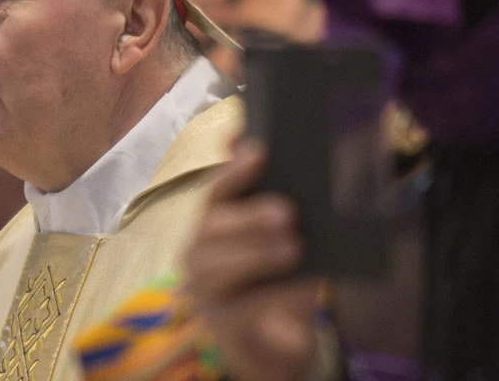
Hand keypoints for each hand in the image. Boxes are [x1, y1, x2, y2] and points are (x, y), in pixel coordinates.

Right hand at [184, 139, 320, 380]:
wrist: (279, 345)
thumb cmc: (278, 283)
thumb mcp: (282, 241)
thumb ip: (277, 202)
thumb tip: (270, 157)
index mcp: (212, 225)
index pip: (216, 191)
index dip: (234, 171)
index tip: (258, 152)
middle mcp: (197, 254)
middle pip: (210, 227)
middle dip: (247, 217)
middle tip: (288, 212)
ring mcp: (204, 291)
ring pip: (216, 267)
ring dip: (256, 254)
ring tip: (294, 247)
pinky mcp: (220, 326)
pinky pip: (241, 308)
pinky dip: (272, 294)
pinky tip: (301, 284)